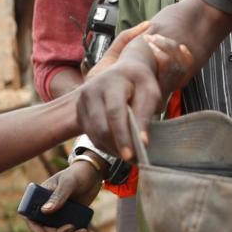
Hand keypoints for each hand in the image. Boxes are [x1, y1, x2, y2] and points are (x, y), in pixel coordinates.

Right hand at [24, 161, 102, 231]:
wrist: (92, 174)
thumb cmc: (76, 174)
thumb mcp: (68, 183)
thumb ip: (58, 196)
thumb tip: (45, 211)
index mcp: (40, 200)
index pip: (31, 217)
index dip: (35, 229)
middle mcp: (47, 211)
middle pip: (47, 230)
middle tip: (72, 228)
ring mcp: (59, 216)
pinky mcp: (71, 219)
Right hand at [78, 23, 192, 160]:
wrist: (124, 71)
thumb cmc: (141, 83)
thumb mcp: (151, 92)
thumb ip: (146, 114)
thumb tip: (142, 142)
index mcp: (111, 83)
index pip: (114, 113)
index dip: (122, 135)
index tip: (132, 155)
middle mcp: (91, 92)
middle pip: (101, 127)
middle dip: (118, 146)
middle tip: (135, 159)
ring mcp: (82, 103)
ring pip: (95, 135)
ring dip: (112, 149)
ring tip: (130, 156)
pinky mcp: (80, 114)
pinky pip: (91, 136)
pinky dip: (106, 145)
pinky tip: (119, 148)